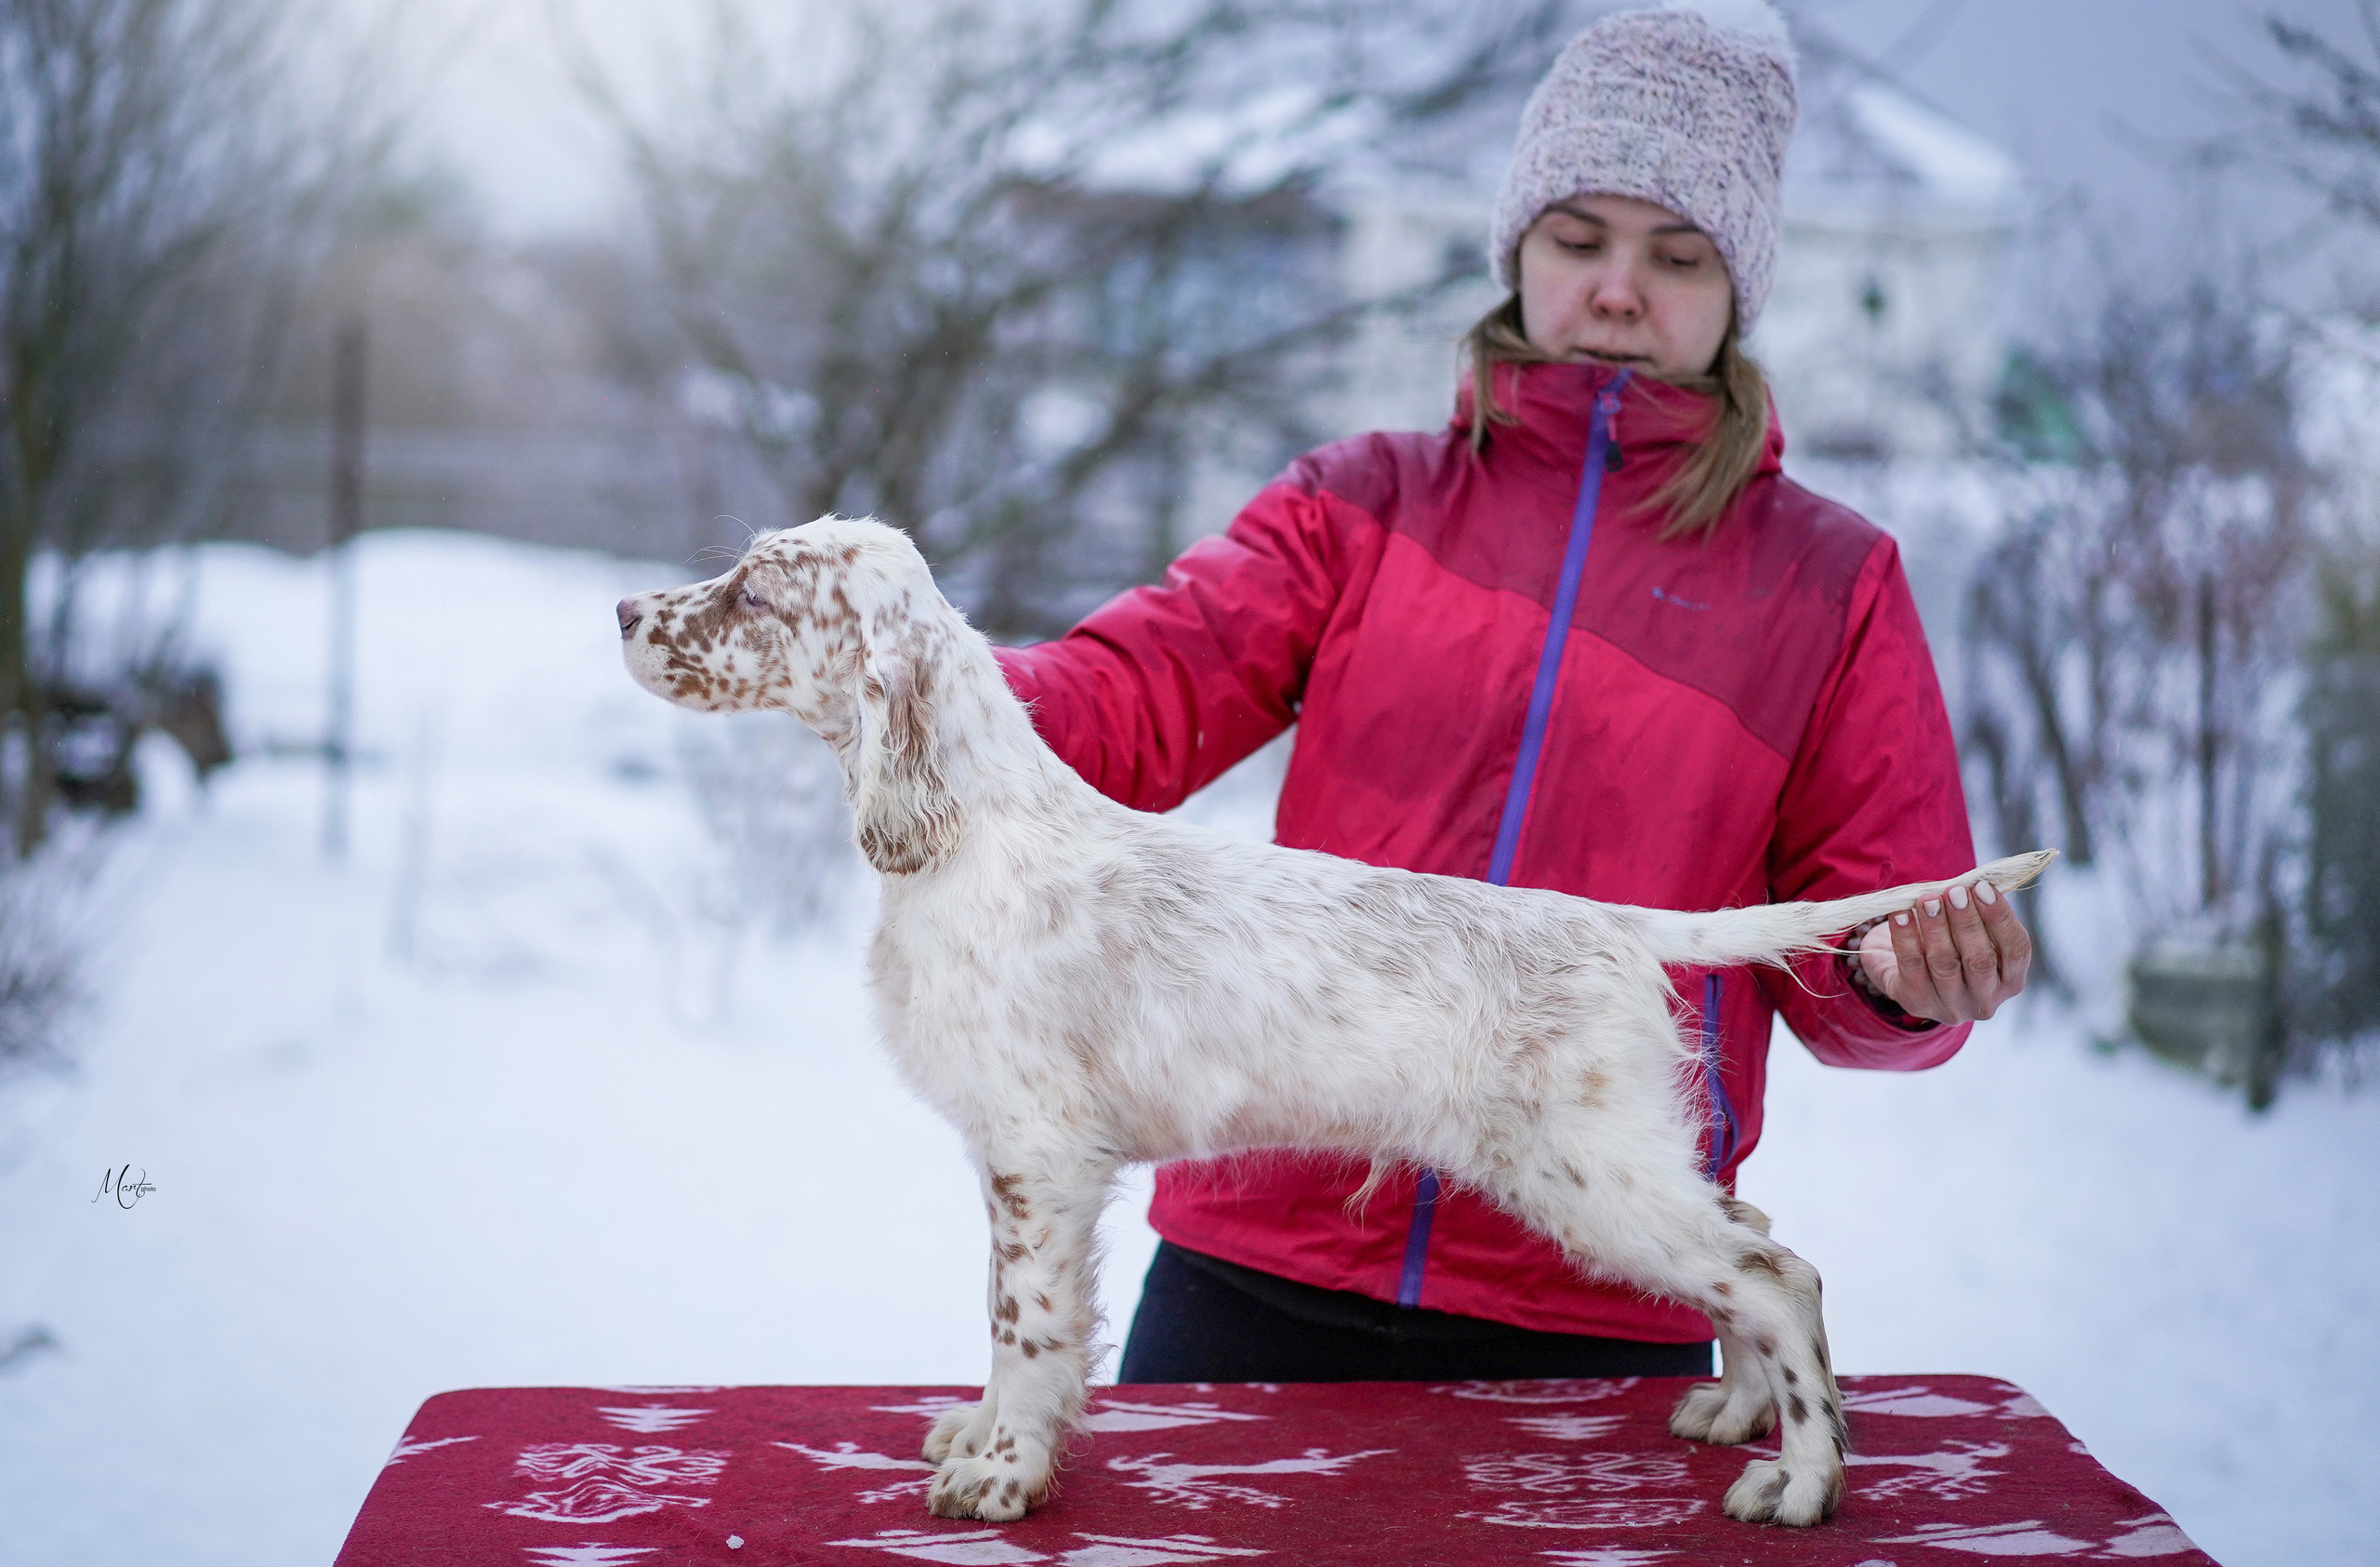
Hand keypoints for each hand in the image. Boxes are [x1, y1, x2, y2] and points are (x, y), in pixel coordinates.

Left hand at [1856, 877, 2032, 1024]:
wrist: (1903, 972)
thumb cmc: (1948, 943)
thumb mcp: (1969, 931)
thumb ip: (1976, 910)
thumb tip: (1973, 882)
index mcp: (2010, 979)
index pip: (2016, 949)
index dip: (2000, 916)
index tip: (1982, 886)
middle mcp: (1986, 999)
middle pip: (1980, 959)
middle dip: (1966, 922)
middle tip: (1953, 892)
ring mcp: (1952, 1006)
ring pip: (1945, 964)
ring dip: (1935, 928)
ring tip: (1927, 900)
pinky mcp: (1918, 1002)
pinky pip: (1911, 968)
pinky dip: (1905, 938)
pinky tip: (1901, 915)